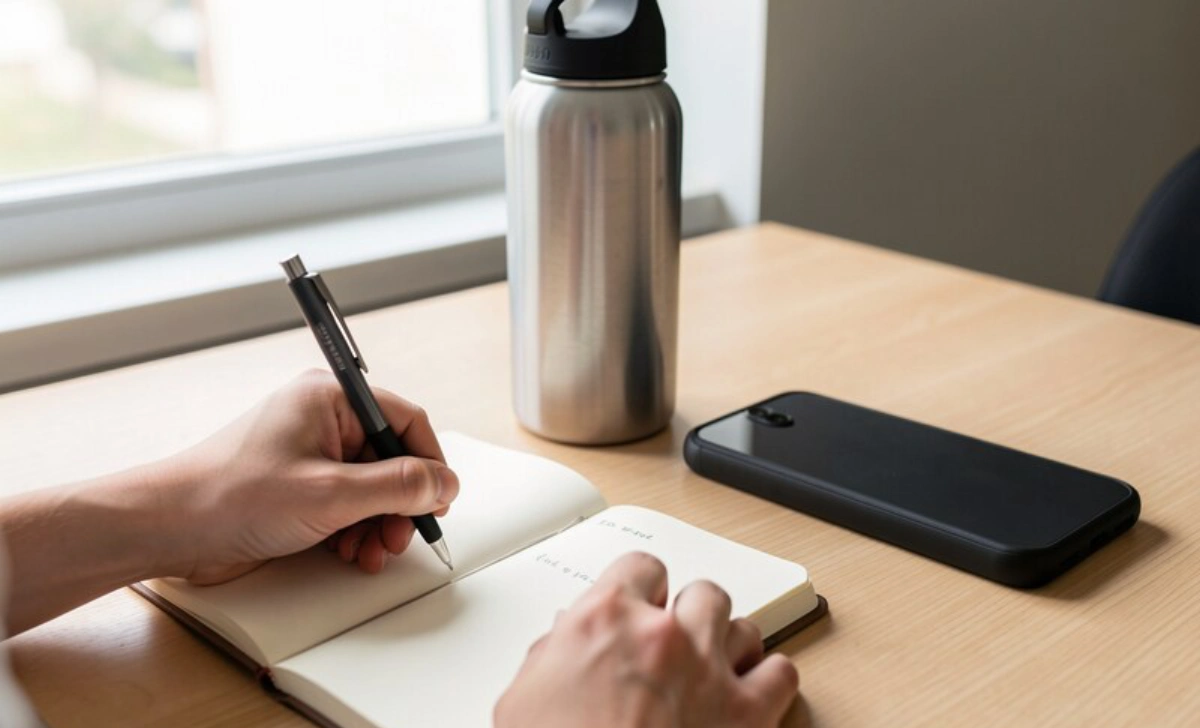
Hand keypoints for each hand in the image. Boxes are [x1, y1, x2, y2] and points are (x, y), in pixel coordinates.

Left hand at [162, 370, 459, 583]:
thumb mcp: (331, 493)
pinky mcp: (298, 489)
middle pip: (391, 459)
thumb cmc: (231, 496)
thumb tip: (444, 483)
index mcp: (330, 399)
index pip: (404, 421)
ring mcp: (310, 456)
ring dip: (379, 524)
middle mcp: (322, 421)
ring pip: (371, 489)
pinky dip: (355, 532)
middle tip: (400, 535)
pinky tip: (350, 553)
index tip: (439, 499)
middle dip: (400, 504)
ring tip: (371, 551)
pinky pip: (346, 506)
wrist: (169, 530)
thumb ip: (398, 487)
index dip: (429, 462)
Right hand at [494, 553, 799, 727]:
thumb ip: (550, 657)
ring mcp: (708, 671)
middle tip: (676, 643)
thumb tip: (561, 646)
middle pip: (702, 593)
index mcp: (605, 619)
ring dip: (731, 647)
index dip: (644, 588)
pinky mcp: (744, 716)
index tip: (644, 603)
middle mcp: (662, 635)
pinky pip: (781, 674)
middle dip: (692, 616)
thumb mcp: (524, 698)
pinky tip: (754, 693)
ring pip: (745, 628)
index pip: (641, 568)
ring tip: (715, 670)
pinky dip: (771, 681)